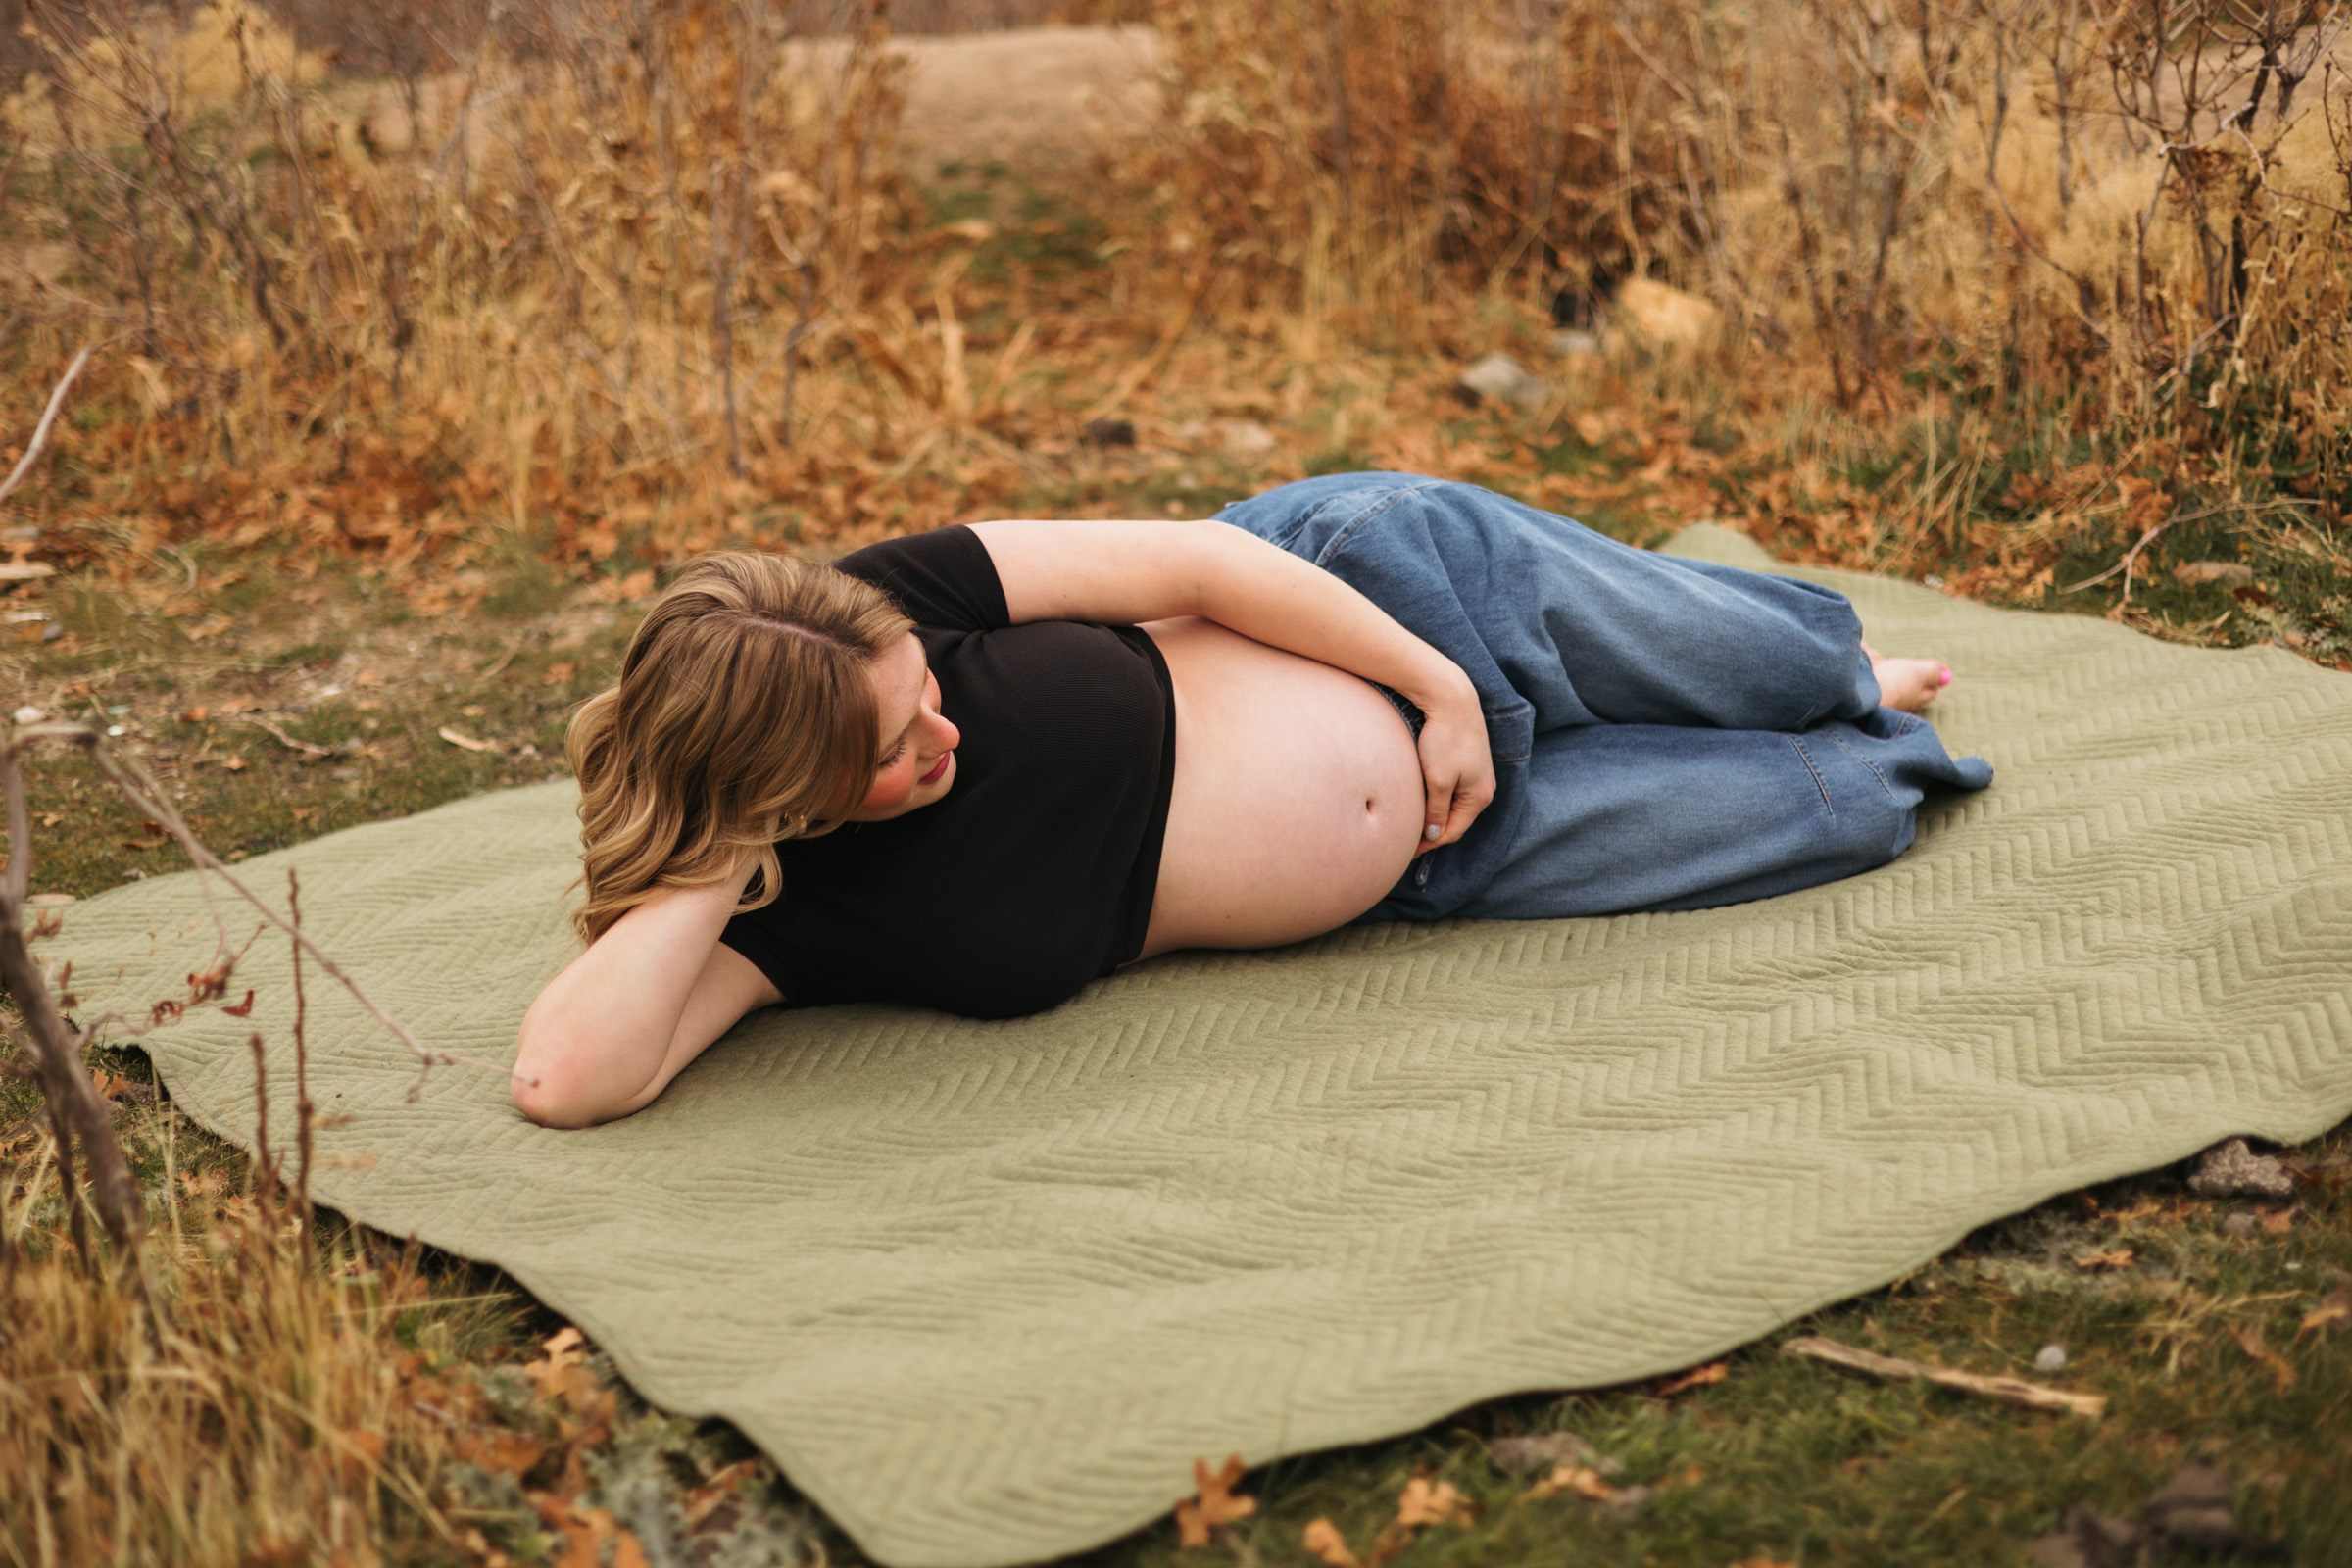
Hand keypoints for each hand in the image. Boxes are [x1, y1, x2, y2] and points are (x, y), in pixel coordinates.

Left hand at [1414, 688, 1494, 855]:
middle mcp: (1484, 788)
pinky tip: (1423, 796)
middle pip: (1455, 820)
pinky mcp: (1469, 761)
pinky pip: (1454, 789)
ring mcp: (1478, 774)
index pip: (1452, 831)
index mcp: (1479, 797)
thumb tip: (1434, 835)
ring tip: (1412, 820)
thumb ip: (1436, 811)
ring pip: (1453, 804)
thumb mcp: (1438, 780)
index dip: (1428, 844)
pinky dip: (1438, 797)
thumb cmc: (1445, 738)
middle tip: (1406, 838)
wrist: (1452, 698)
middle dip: (1432, 831)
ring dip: (1435, 813)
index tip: (1405, 849)